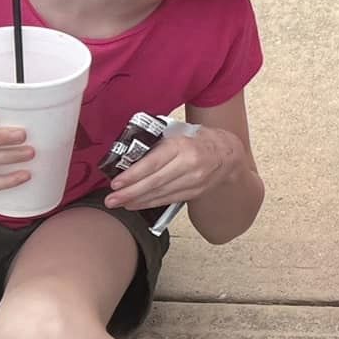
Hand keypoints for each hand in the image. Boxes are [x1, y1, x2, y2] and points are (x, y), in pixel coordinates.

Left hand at [106, 125, 247, 210]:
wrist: (228, 153)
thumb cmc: (198, 139)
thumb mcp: (178, 133)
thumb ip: (157, 143)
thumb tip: (128, 155)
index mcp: (182, 146)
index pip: (153, 163)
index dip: (133, 175)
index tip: (116, 183)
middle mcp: (189, 165)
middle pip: (155, 182)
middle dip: (130, 193)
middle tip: (111, 200)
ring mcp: (194, 181)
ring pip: (161, 194)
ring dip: (137, 200)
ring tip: (119, 204)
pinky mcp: (195, 192)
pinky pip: (169, 199)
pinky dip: (150, 203)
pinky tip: (136, 205)